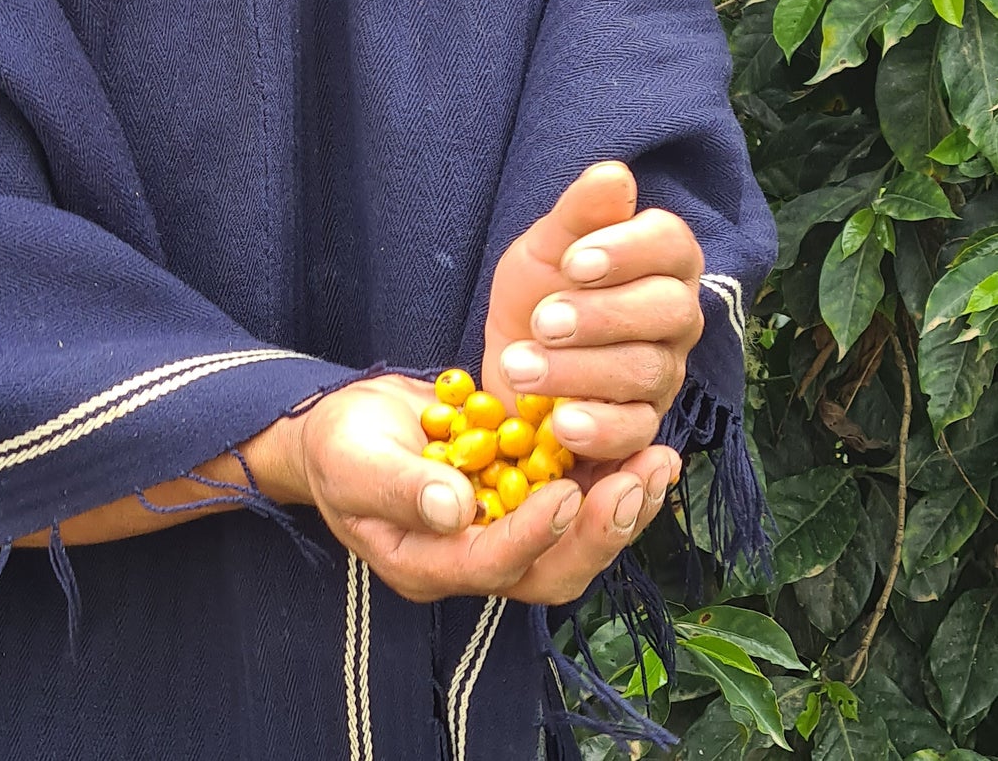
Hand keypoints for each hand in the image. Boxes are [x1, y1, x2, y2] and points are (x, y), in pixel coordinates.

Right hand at [245, 373, 679, 604]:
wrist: (344, 426)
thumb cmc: (339, 447)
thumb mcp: (354, 461)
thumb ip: (399, 486)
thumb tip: (455, 507)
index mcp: (429, 563)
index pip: (492, 564)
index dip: (534, 535)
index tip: (567, 494)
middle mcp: (476, 558)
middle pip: (552, 570)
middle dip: (601, 530)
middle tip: (638, 481)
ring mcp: (503, 527)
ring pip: (575, 540)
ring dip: (620, 505)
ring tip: (658, 462)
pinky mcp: (522, 493)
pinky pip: (576, 497)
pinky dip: (611, 473)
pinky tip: (642, 439)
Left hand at [483, 161, 704, 465]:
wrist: (511, 358)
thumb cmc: (539, 290)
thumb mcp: (545, 246)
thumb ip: (579, 213)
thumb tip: (614, 174)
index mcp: (660, 259)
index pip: (671, 244)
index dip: (627, 251)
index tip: (573, 262)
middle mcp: (676, 315)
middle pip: (668, 310)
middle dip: (601, 316)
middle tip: (544, 320)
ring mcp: (664, 373)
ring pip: (646, 370)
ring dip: (580, 370)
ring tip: (521, 367)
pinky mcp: (644, 424)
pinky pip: (637, 430)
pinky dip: (600, 428)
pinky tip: (560, 422)